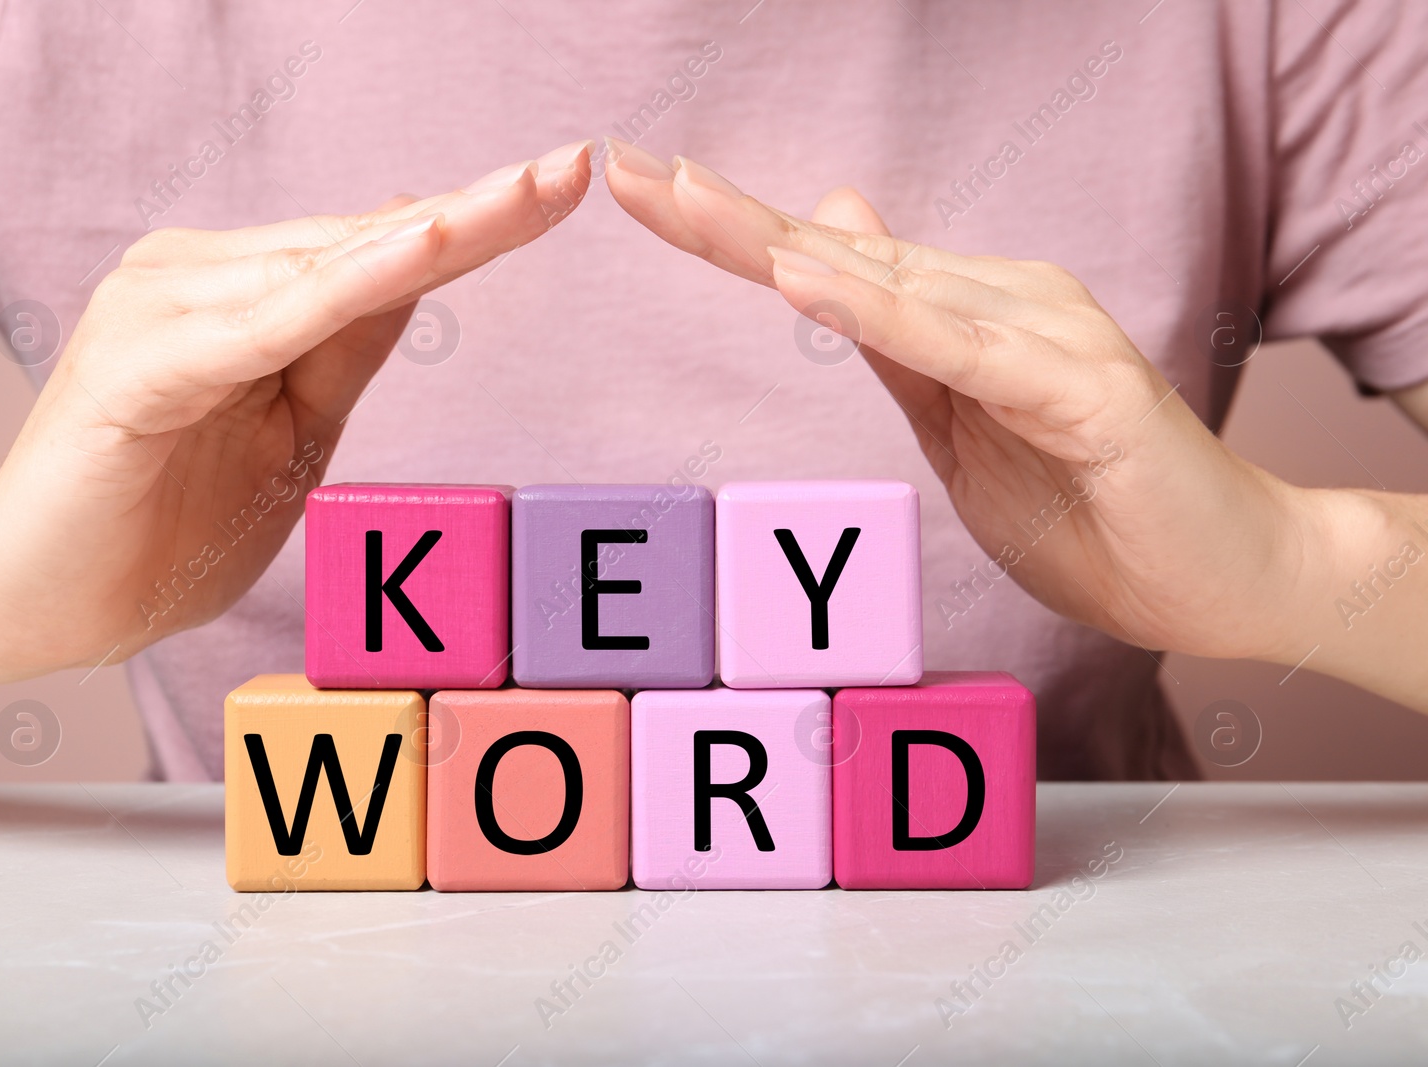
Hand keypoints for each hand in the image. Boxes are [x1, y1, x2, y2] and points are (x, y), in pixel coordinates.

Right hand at [0, 141, 593, 706]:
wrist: (47, 603)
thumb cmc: (165, 522)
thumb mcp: (295, 430)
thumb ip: (348, 347)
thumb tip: (418, 263)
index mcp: (234, 293)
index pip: (375, 250)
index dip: (473, 218)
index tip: (564, 180)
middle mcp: (193, 276)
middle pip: (362, 239)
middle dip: (477, 210)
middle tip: (575, 166)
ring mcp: (160, 308)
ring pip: (324, 265)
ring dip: (435, 231)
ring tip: (533, 190)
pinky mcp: (138, 363)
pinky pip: (266, 322)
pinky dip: (349, 283)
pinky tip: (425, 247)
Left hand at [604, 139, 1341, 665]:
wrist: (1223, 575)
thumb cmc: (1094, 512)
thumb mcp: (958, 429)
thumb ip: (893, 343)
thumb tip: (825, 243)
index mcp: (962, 313)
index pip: (824, 264)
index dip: (728, 228)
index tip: (636, 188)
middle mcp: (999, 300)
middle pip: (836, 255)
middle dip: (723, 214)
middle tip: (620, 165)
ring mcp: (1043, 335)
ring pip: (889, 285)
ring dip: (779, 242)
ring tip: (682, 198)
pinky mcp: (1083, 389)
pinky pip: (965, 348)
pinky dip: (886, 314)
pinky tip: (810, 277)